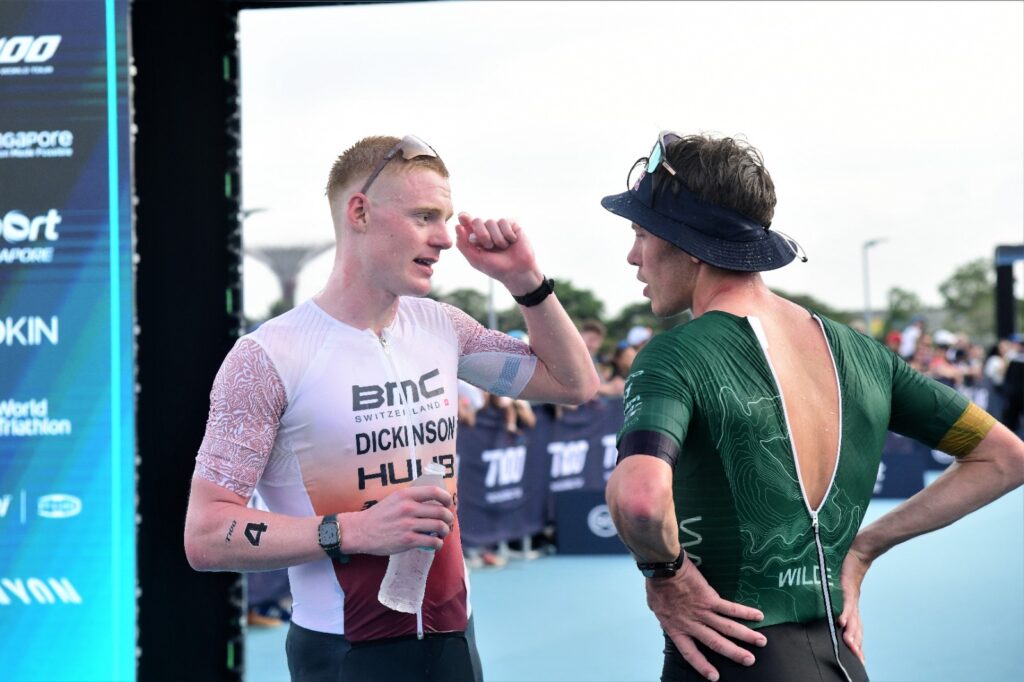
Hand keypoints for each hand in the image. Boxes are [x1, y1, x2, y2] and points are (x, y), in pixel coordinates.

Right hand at [341, 485, 453, 555]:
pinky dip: (438, 544)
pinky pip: (432, 542)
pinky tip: (436, 544)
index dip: (446, 497)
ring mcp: (408, 525)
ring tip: (443, 533)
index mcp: (406, 495)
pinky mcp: (408, 540)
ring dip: (445, 531)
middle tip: (448, 521)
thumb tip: (432, 501)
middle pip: (440, 511)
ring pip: (439, 527)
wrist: (361, 531)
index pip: (434, 491)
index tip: (448, 503)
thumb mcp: (394, 499)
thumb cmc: (379, 515)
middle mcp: (408, 508)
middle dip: (449, 517)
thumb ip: (411, 498)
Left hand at [454, 213, 541, 294]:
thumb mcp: (475, 259)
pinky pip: (504, 221)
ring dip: (497, 239)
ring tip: (503, 248)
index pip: (466, 222)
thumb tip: (457, 226)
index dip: (464, 218)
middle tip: (489, 246)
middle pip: (477, 221)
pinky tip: (512, 241)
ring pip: (491, 222)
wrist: (517, 271)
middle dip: (482, 235)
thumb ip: (463, 245)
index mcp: (475, 237)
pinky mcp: (512, 224)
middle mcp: (486, 229)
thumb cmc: (496, 267)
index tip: (462, 217)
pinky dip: (507, 235)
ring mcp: (499, 226)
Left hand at [646, 559, 765, 681]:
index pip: (690, 653)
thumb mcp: (656, 607)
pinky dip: (746, 612)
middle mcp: (691, 624)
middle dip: (734, 653)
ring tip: (761, 642)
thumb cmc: (657, 584)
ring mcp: (702, 612)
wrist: (663, 568)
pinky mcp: (710, 598)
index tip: (715, 677)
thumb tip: (668, 618)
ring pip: (727, 628)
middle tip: (749, 660)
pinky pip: (731, 608)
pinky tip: (758, 616)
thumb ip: (666, 616)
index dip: (702, 665)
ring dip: (746, 636)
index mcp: (675, 628)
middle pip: (715, 643)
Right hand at [837, 544, 872, 663]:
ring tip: (851, 646)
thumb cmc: (846, 567)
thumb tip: (826, 605)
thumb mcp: (838, 585)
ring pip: (852, 619)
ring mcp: (851, 596)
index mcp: (851, 605)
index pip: (855, 628)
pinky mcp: (847, 587)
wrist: (859, 550)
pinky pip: (846, 602)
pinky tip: (841, 622)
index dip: (856, 643)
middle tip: (858, 659)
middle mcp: (852, 604)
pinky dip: (845, 612)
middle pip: (856, 628)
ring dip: (851, 633)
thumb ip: (832, 595)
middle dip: (856, 645)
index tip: (858, 658)